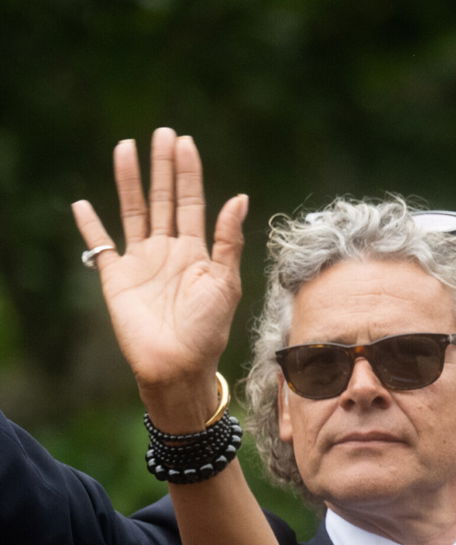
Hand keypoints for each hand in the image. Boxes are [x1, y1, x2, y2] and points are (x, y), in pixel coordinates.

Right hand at [71, 127, 247, 423]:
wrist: (178, 366)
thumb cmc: (207, 331)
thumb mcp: (225, 284)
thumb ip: (228, 241)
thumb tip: (239, 197)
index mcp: (196, 252)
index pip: (191, 203)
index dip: (188, 173)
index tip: (185, 142)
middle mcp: (168, 252)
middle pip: (163, 199)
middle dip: (162, 167)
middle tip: (162, 133)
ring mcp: (141, 262)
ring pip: (133, 212)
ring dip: (129, 182)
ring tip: (125, 148)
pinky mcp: (116, 278)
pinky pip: (100, 247)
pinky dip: (90, 227)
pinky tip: (83, 205)